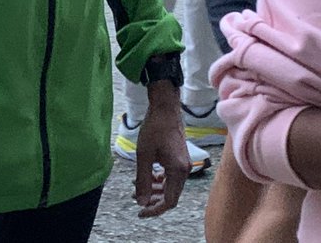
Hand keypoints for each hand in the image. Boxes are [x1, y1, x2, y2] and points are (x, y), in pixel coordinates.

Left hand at [133, 81, 188, 216]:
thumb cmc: (154, 128)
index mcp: (178, 171)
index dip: (155, 210)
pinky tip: (148, 177)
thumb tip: (141, 202)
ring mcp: (184, 164)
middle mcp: (184, 170)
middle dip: (153, 200)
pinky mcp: (180, 159)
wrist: (165, 108)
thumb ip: (143, 180)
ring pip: (170, 186)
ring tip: (137, 188)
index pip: (169, 201)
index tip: (140, 212)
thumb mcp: (144, 155)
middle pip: (171, 196)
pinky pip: (171, 177)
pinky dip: (159, 180)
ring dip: (155, 190)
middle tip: (136, 199)